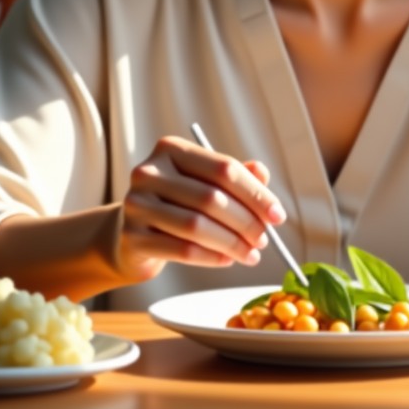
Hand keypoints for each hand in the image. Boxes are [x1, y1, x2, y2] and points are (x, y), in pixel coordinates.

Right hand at [117, 136, 285, 282]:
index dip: (255, 193)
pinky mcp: (132, 237)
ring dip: (232, 243)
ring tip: (251, 254)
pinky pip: (182, 250)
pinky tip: (228, 260)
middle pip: (212, 198)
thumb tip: (262, 173)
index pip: (223, 169)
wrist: (130, 235)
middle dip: (246, 222)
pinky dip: (211, 257)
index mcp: (171, 149)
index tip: (278, 216)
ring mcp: (137, 204)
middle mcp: (150, 172)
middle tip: (265, 240)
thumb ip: (234, 176)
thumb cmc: (176, 203)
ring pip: (197, 226)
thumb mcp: (204, 183)